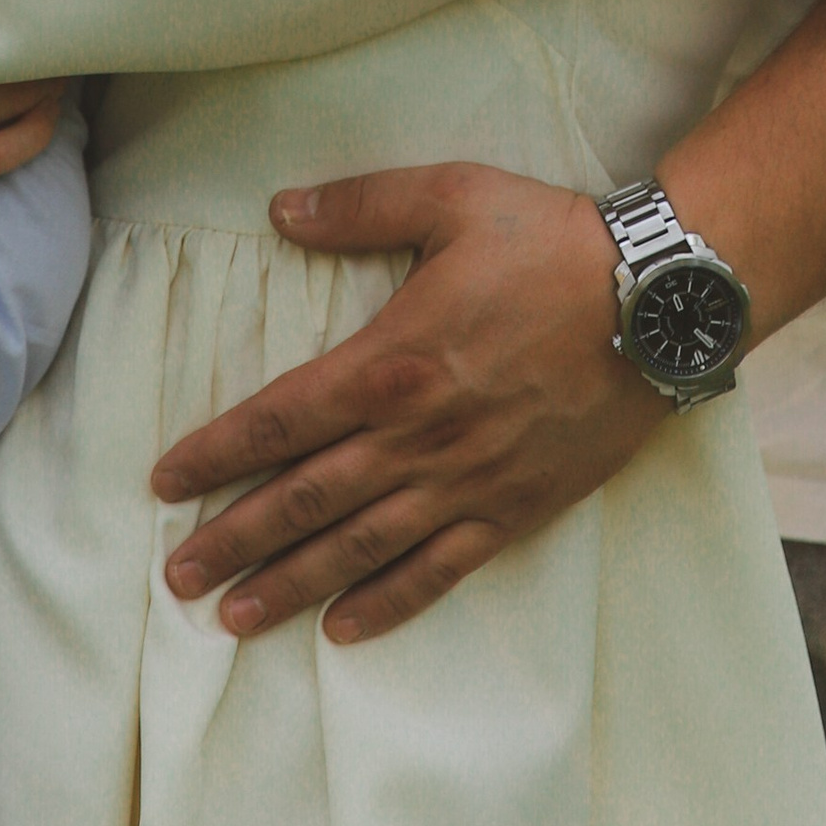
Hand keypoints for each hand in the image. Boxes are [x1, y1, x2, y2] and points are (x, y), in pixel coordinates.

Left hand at [149, 163, 664, 640]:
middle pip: (305, 499)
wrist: (659, 301)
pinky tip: (344, 630)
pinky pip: (440, 569)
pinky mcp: (516, 506)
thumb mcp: (452, 196)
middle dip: (234, 540)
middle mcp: (419, 434)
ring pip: (360, 546)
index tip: (165, 484)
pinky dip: (389, 603)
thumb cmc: (554, 241)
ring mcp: (468, 480)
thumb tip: (278, 208)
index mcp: (392, 361)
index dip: (217, 454)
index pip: (280, 419)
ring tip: (233, 619)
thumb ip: (359, 205)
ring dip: (291, 584)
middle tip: (176, 579)